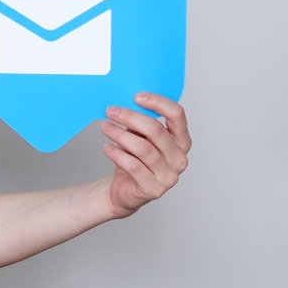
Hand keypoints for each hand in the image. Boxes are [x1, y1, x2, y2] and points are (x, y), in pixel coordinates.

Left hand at [100, 93, 190, 216]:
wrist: (125, 191)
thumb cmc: (134, 160)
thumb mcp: (139, 137)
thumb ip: (140, 123)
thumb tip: (126, 102)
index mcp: (181, 141)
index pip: (177, 115)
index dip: (158, 103)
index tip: (137, 97)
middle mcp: (179, 158)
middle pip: (156, 130)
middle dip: (130, 117)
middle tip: (111, 111)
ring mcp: (169, 176)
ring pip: (143, 148)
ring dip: (120, 135)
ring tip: (106, 127)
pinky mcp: (154, 189)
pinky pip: (134, 166)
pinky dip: (118, 154)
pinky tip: (107, 147)